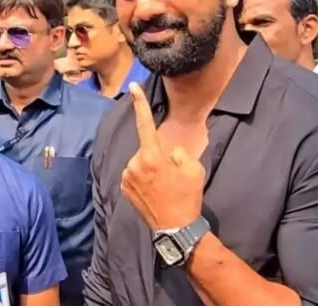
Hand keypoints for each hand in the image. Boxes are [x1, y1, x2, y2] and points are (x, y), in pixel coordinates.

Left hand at [120, 82, 205, 230]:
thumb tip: (170, 151)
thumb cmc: (187, 197)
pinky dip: (143, 177)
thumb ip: (180, 153)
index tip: (133, 87)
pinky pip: (134, 174)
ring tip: (163, 186)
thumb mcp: (194, 169)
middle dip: (157, 155)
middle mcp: (134, 165)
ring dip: (149, 167)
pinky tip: (154, 191)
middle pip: (146, 148)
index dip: (140, 104)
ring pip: (139, 161)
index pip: (144, 124)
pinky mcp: (124, 188)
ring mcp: (127, 178)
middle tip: (171, 174)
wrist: (176, 229)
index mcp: (152, 157)